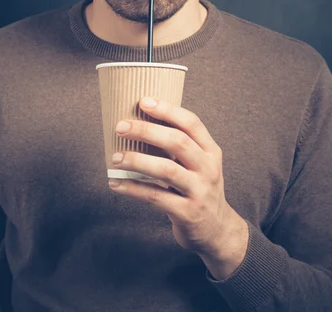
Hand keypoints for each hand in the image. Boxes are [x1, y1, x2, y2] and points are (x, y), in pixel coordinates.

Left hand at [108, 96, 248, 278]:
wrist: (217, 230)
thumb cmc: (198, 189)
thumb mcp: (199, 165)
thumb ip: (178, 146)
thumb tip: (139, 123)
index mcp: (211, 151)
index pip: (191, 123)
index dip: (167, 110)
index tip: (143, 101)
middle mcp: (208, 168)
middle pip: (177, 142)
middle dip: (146, 131)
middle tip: (121, 127)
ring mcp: (199, 191)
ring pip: (166, 170)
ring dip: (137, 161)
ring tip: (115, 157)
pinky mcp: (187, 213)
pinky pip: (155, 197)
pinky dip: (133, 188)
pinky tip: (116, 183)